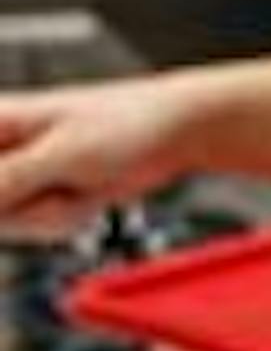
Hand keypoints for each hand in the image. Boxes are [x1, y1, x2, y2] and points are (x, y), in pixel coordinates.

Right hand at [0, 79, 191, 239]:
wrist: (173, 134)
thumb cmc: (124, 125)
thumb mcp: (61, 155)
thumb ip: (6, 180)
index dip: (2, 194)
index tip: (20, 190)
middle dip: (23, 210)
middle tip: (61, 183)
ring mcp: (16, 175)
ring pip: (7, 223)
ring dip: (48, 215)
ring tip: (78, 183)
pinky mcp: (38, 195)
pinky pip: (33, 226)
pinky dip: (62, 220)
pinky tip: (85, 194)